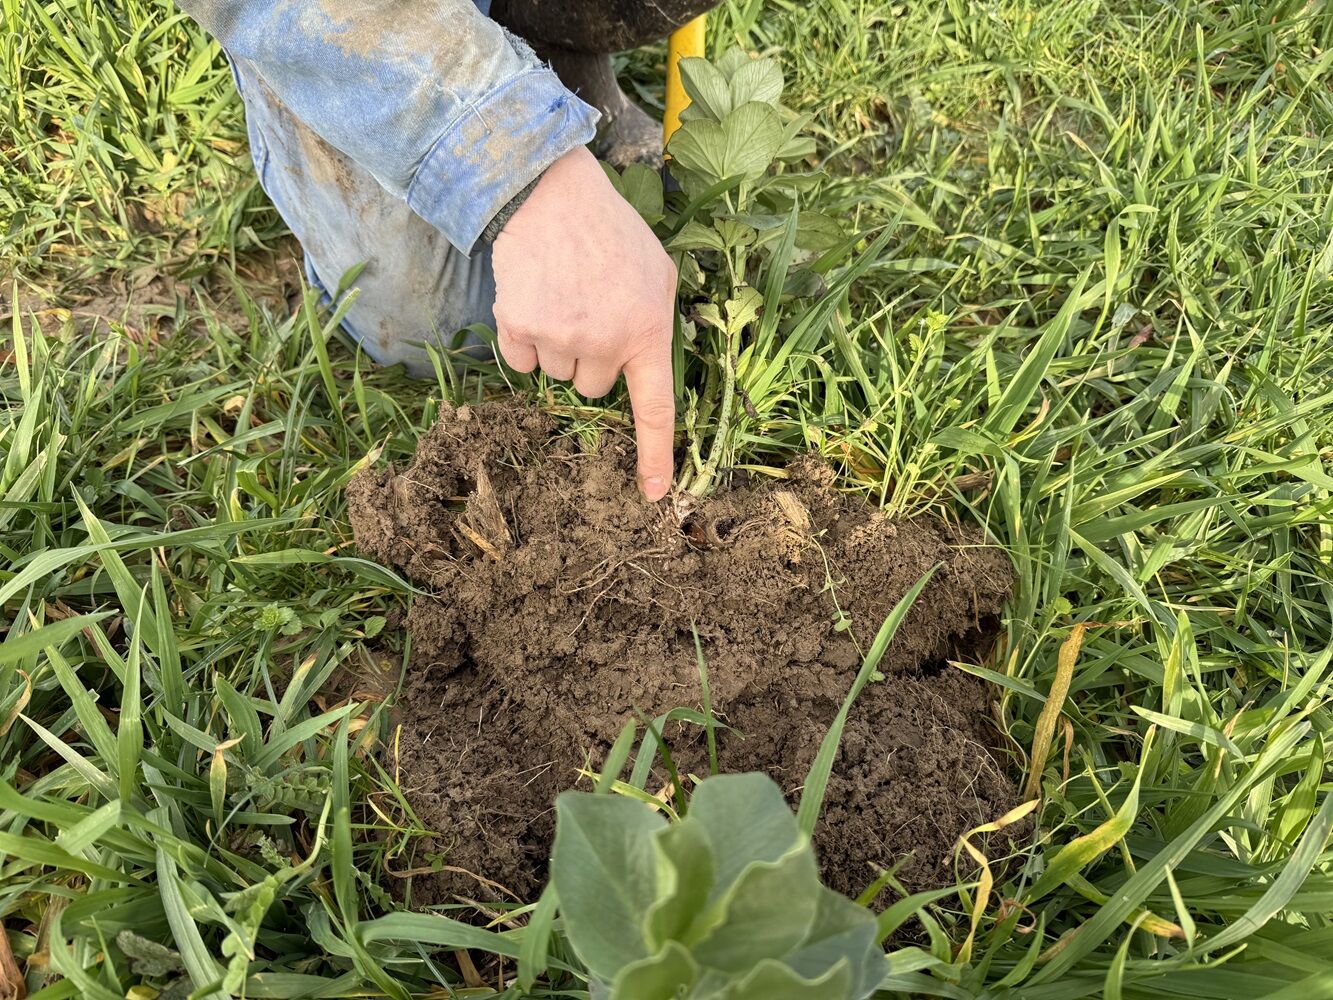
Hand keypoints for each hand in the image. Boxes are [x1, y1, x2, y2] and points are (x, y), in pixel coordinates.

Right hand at [491, 146, 676, 500]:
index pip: (654, 409)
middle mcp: (605, 343)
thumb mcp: (658, 272)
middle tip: (588, 309)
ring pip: (556, 375)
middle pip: (592, 387)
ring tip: (561, 295)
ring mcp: (560, 338)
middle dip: (590, 358)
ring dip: (556, 346)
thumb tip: (647, 364)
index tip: (655, 494)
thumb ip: (656, 320)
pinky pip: (521, 363)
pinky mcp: (519, 328)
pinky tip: (533, 299)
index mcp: (647, 332)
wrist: (551, 193)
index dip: (655, 455)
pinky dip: (523, 340)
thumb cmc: (610, 231)